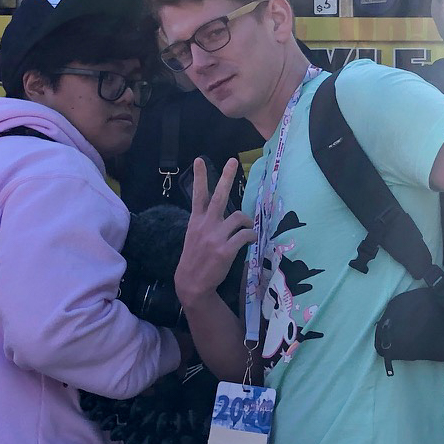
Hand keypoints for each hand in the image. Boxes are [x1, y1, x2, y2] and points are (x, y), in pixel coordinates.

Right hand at [175, 158, 253, 307]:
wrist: (192, 283)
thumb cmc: (195, 259)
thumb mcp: (193, 236)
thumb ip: (205, 223)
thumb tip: (221, 213)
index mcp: (196, 221)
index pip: (197, 195)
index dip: (199, 176)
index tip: (199, 160)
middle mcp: (206, 225)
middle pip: (218, 196)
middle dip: (226, 177)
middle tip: (232, 162)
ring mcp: (216, 237)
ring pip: (239, 217)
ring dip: (248, 221)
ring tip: (248, 227)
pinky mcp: (226, 250)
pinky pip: (245, 236)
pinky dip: (251, 236)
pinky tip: (251, 240)